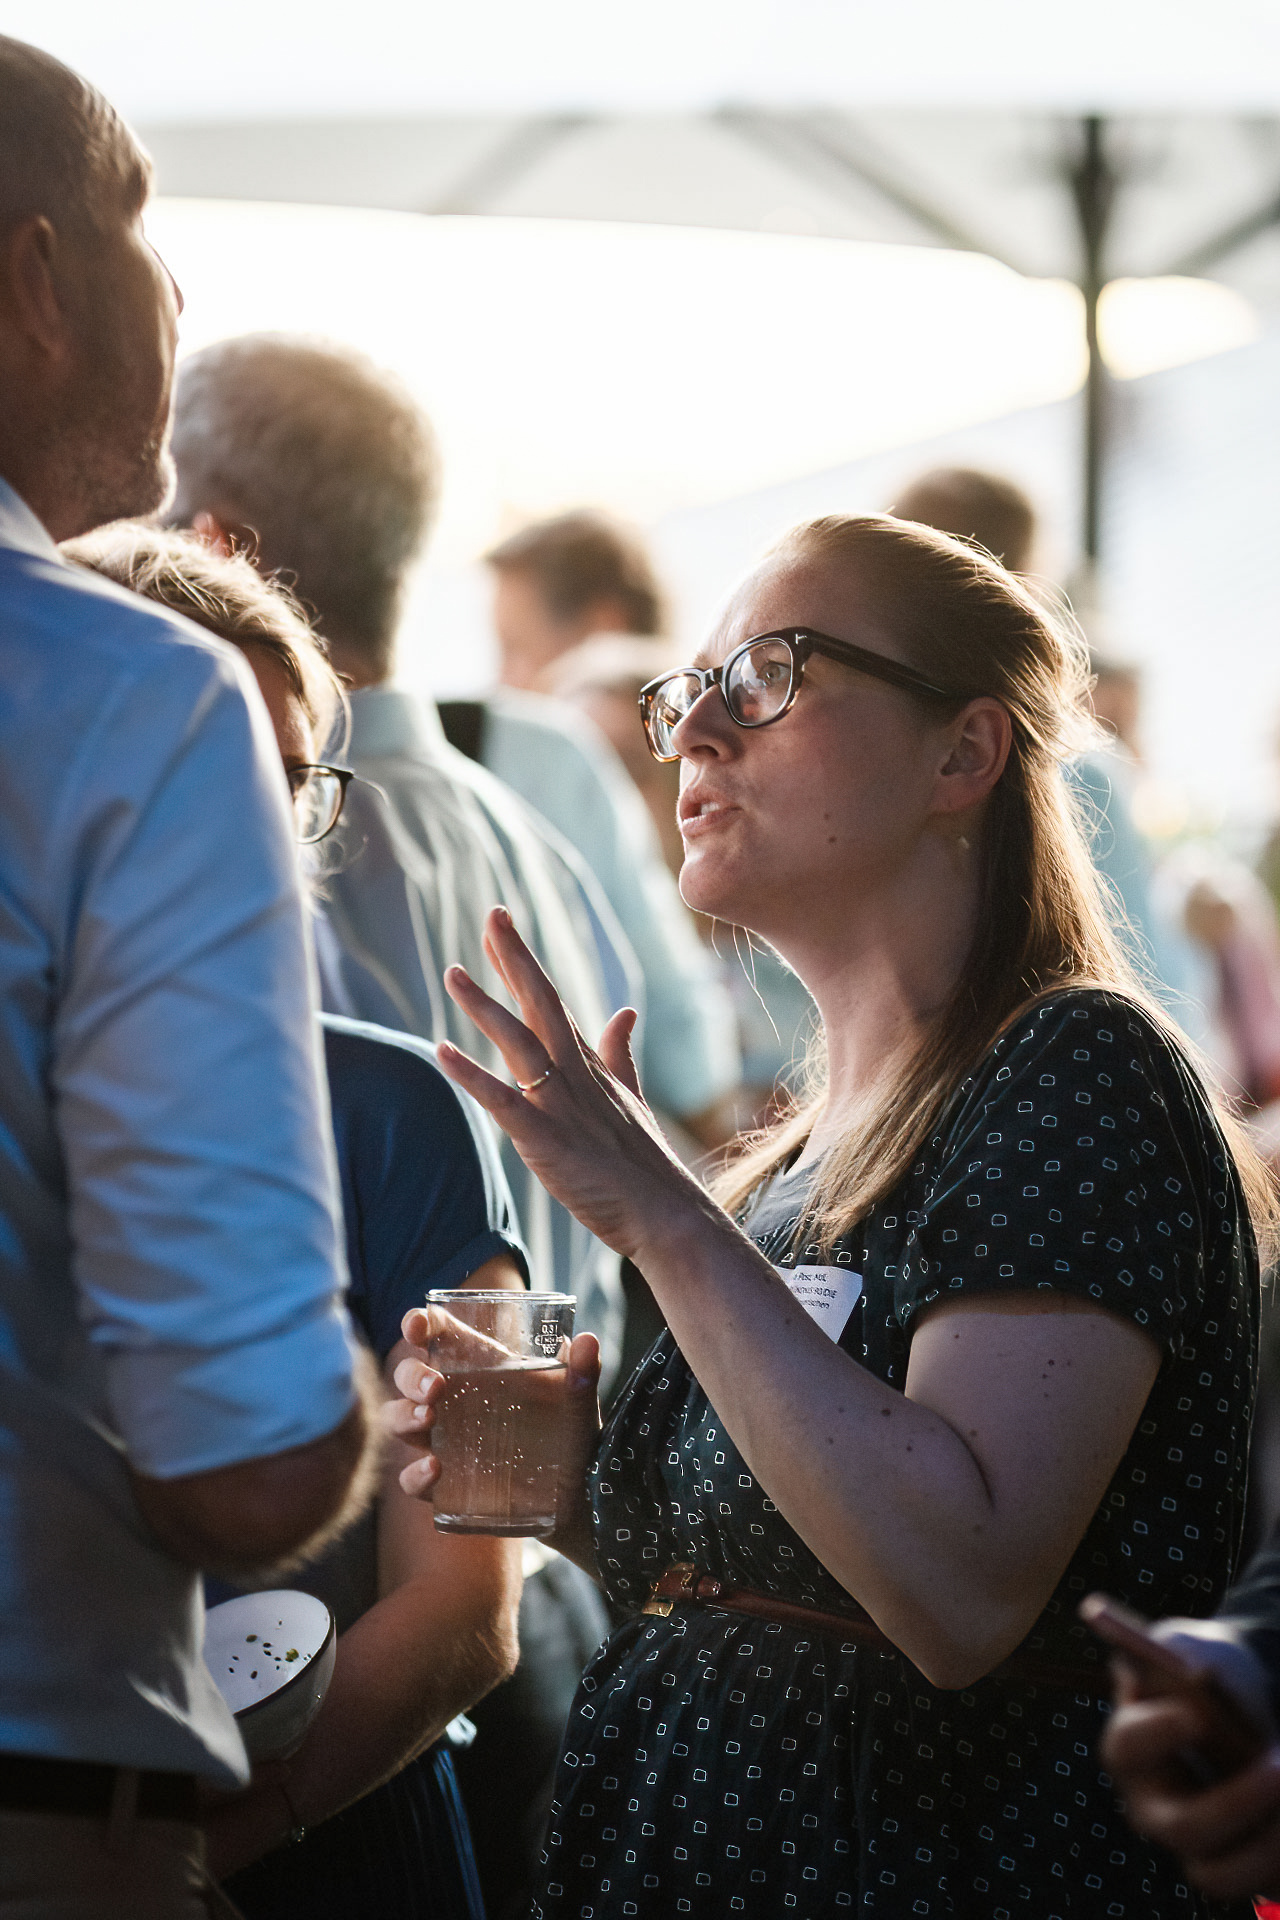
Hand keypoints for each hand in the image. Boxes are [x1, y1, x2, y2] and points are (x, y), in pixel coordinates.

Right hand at [383, 1310, 603, 1569]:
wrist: (579, 1500)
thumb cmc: (573, 1438)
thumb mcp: (579, 1404)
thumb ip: (582, 1373)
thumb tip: (588, 1341)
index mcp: (480, 1369)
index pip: (438, 1336)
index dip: (419, 1324)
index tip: (417, 1327)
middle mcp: (455, 1402)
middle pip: (408, 1377)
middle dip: (411, 1376)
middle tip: (435, 1387)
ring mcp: (445, 1443)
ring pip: (400, 1421)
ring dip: (404, 1416)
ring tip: (428, 1419)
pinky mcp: (445, 1486)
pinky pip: (410, 1480)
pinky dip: (413, 1474)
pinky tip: (433, 1469)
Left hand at [433, 906, 716, 1265]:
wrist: (668, 1216)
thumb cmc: (647, 1168)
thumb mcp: (632, 1100)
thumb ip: (619, 1055)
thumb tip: (623, 1012)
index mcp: (591, 1067)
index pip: (552, 1004)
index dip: (523, 965)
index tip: (499, 930)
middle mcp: (576, 1075)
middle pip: (541, 1003)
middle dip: (513, 958)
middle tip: (491, 915)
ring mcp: (562, 1105)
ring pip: (520, 1042)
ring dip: (484, 1006)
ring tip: (452, 973)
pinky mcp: (546, 1139)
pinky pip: (503, 1100)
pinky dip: (472, 1074)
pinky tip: (442, 1051)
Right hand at [1101, 1659, 1279, 1900]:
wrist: (1242, 1702)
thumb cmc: (1208, 1669)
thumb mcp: (1190, 1646)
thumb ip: (1180, 1650)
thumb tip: (1198, 1674)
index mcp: (1131, 1748)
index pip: (1128, 1746)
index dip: (1158, 1733)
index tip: (1198, 1715)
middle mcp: (1153, 1808)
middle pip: (1183, 1827)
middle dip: (1237, 1802)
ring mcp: (1196, 1848)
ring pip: (1222, 1876)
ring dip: (1270, 1843)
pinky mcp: (1239, 1868)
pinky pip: (1265, 1884)